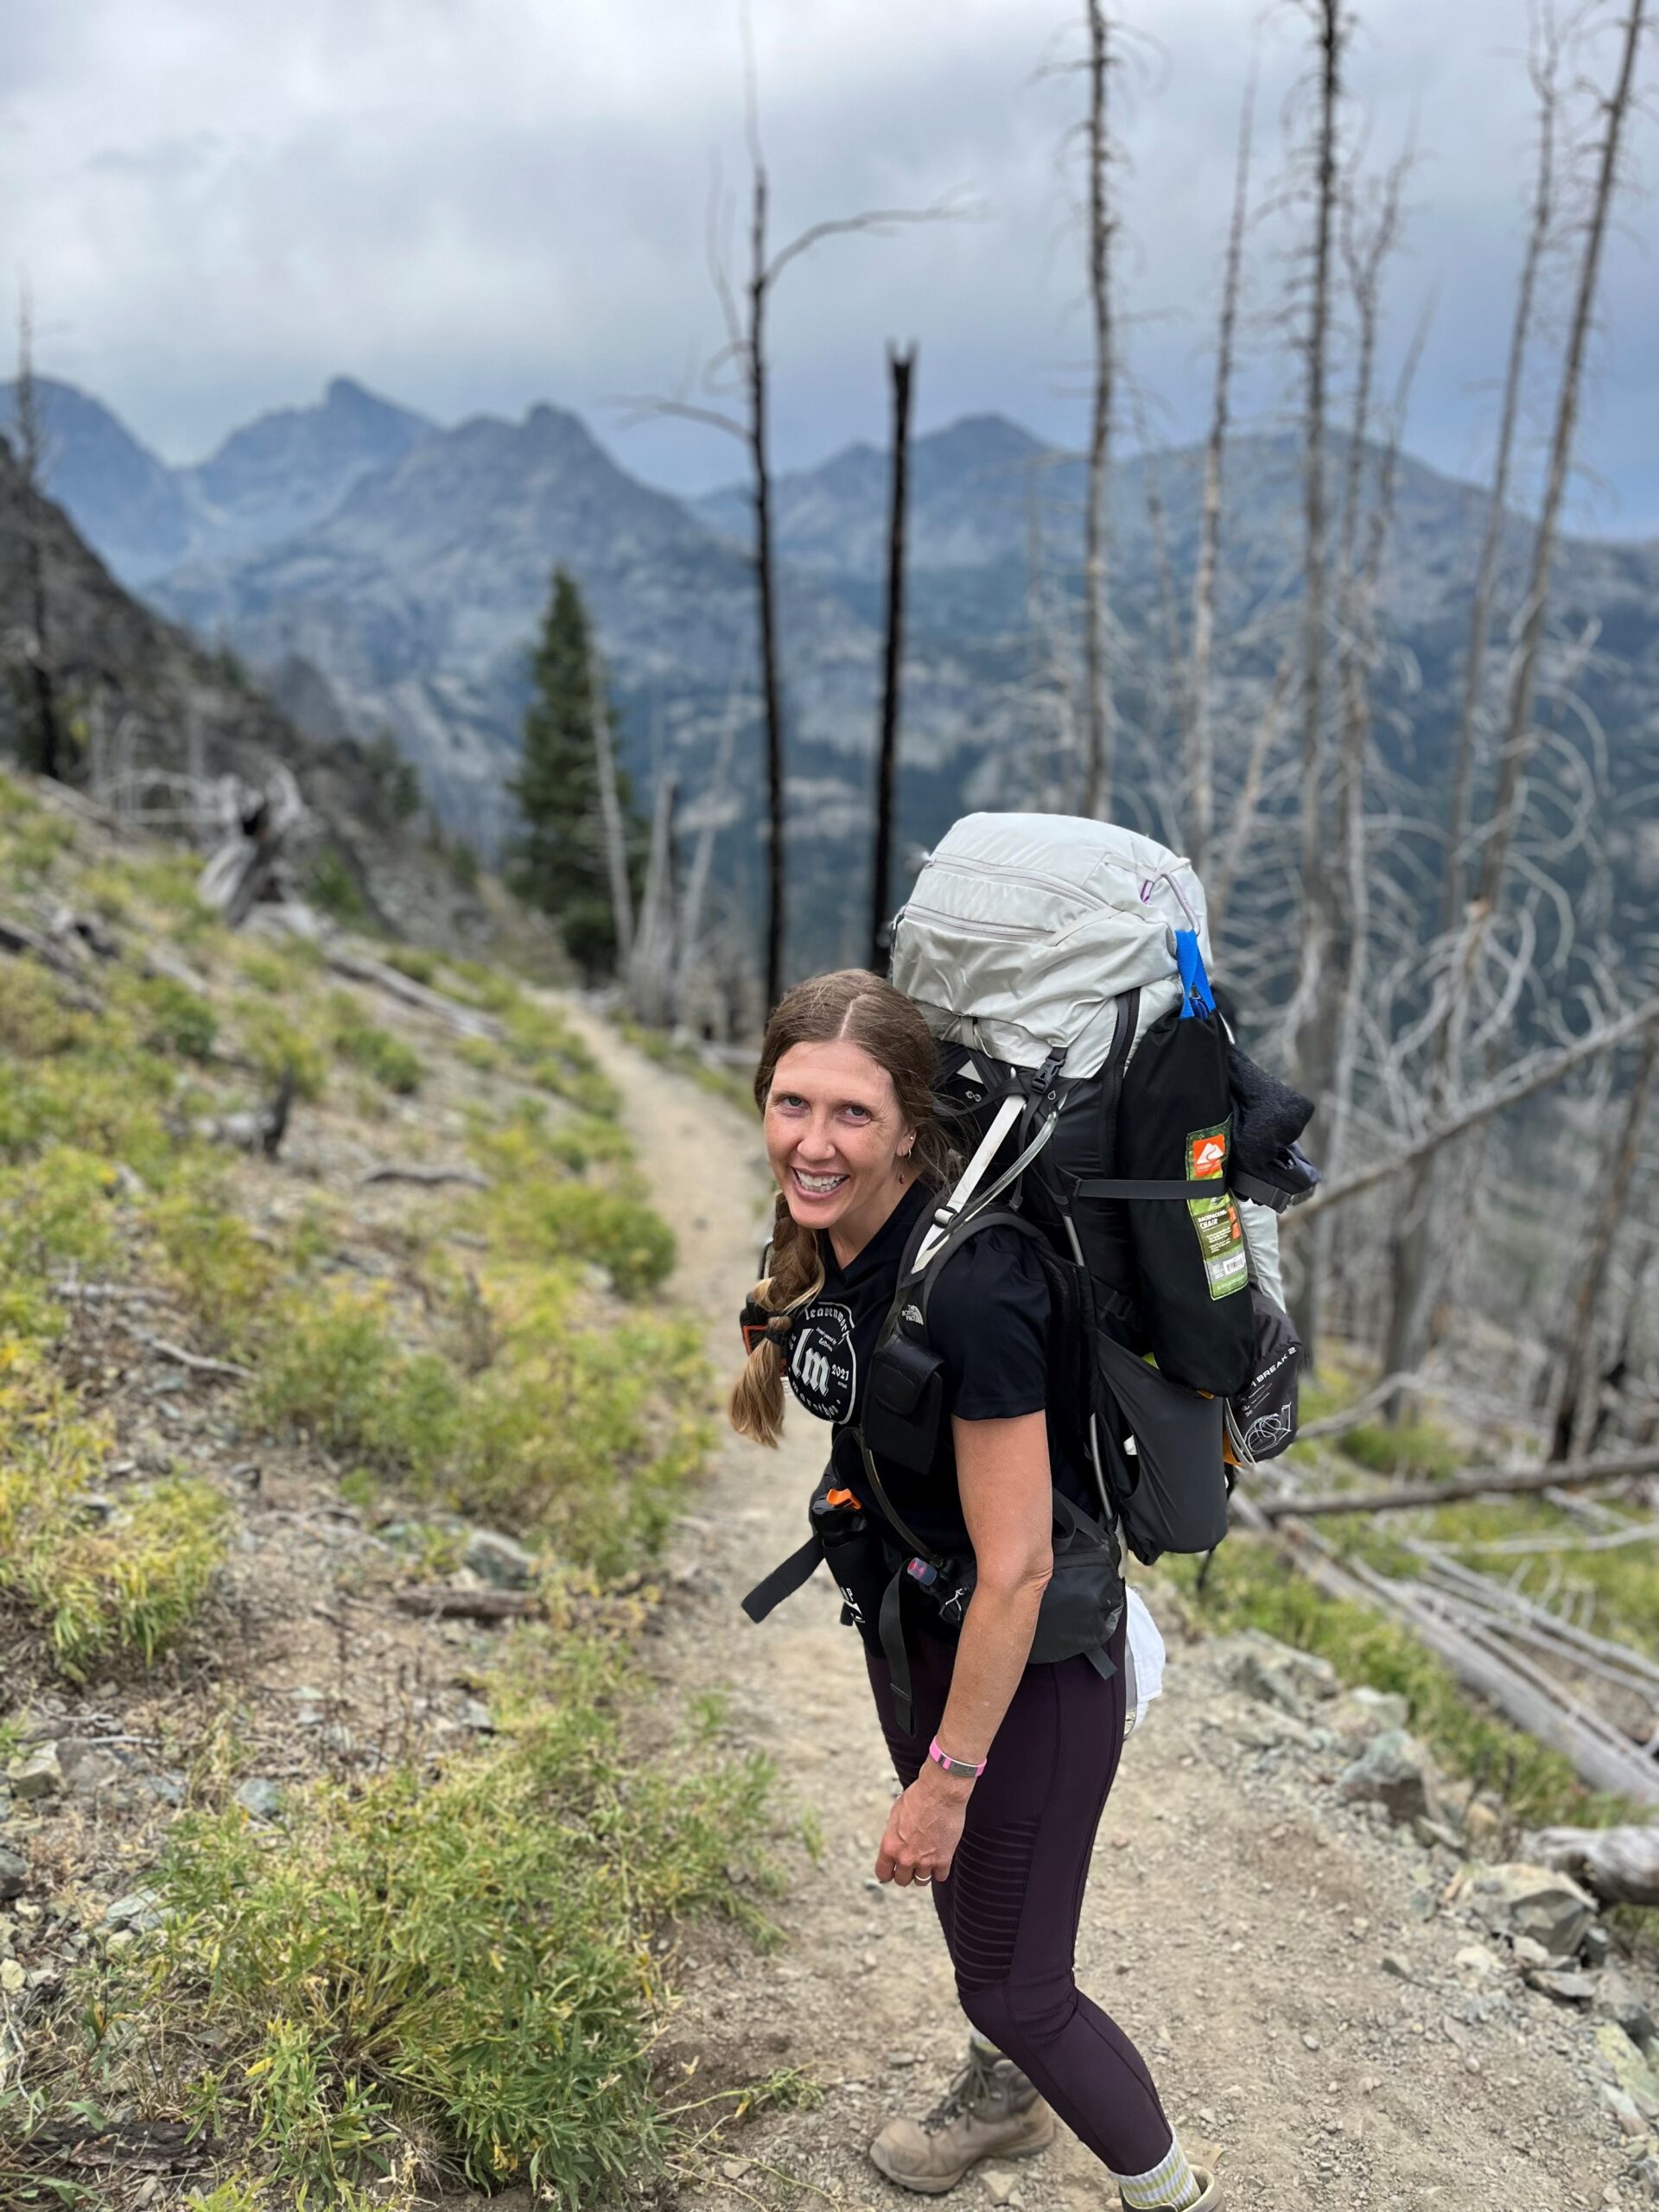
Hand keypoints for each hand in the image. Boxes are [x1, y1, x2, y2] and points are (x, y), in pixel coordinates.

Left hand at [875, 1768, 970, 1887]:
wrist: (940, 1792)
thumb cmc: (918, 1797)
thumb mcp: (896, 1814)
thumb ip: (894, 1835)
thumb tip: (895, 1844)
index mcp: (890, 1846)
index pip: (883, 1874)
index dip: (887, 1873)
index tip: (892, 1871)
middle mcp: (906, 1857)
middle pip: (902, 1881)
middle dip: (906, 1873)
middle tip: (911, 1864)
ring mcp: (925, 1861)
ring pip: (921, 1881)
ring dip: (923, 1872)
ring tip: (926, 1859)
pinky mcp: (943, 1860)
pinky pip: (940, 1876)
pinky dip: (940, 1870)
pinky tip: (940, 1858)